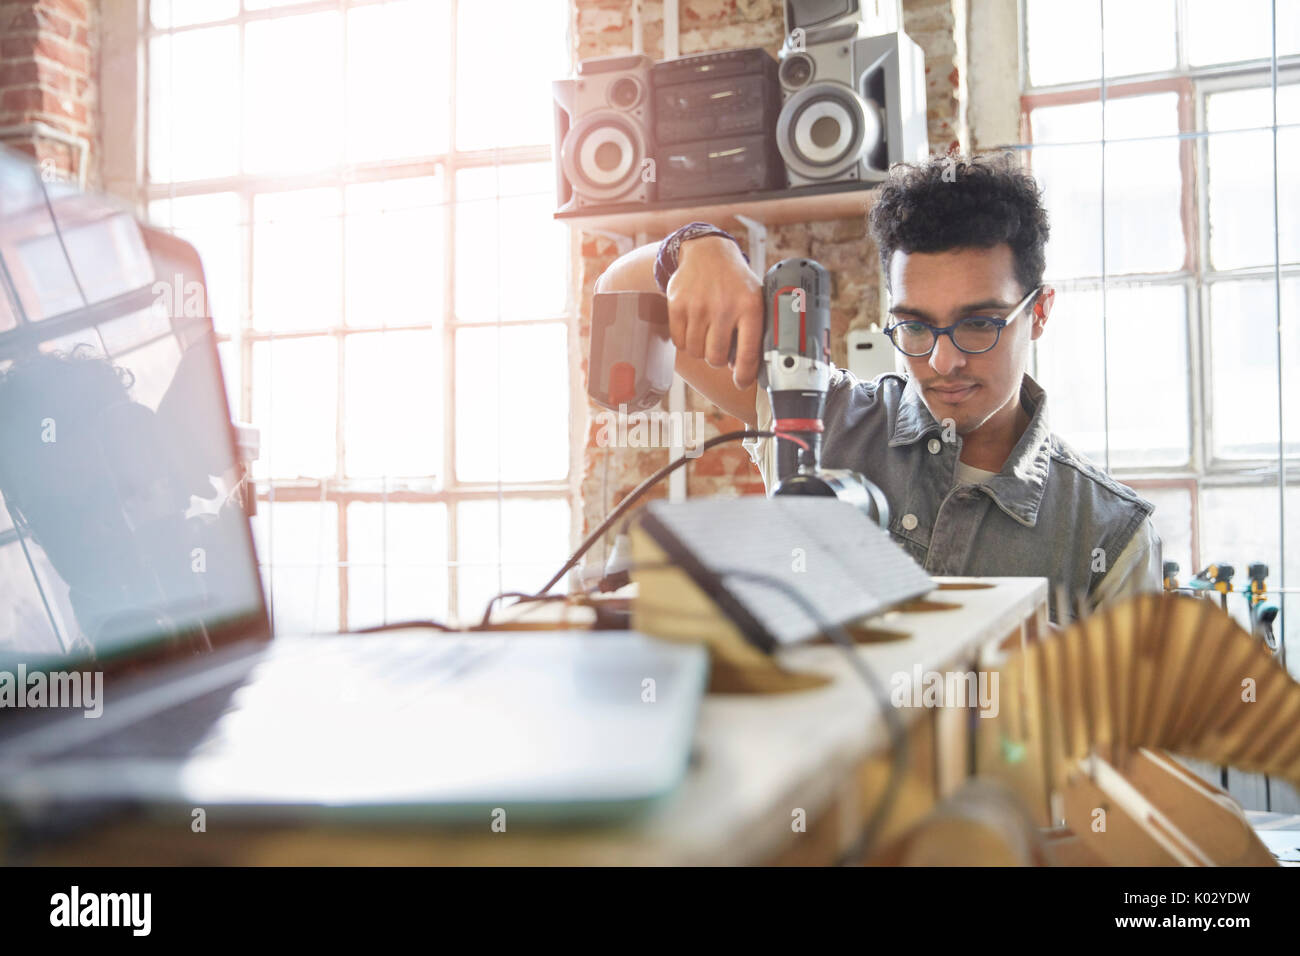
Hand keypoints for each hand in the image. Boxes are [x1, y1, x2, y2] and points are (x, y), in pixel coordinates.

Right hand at [666, 235, 763, 388]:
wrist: (707, 252)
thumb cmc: (735, 283)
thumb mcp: (755, 300)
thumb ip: (754, 332)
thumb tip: (744, 371)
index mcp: (750, 307)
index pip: (748, 353)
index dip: (744, 376)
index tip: (741, 382)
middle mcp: (724, 307)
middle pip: (716, 358)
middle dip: (719, 358)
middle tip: (720, 347)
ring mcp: (698, 306)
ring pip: (697, 352)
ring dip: (702, 349)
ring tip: (707, 333)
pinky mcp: (677, 304)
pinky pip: (679, 341)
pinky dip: (686, 340)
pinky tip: (694, 326)